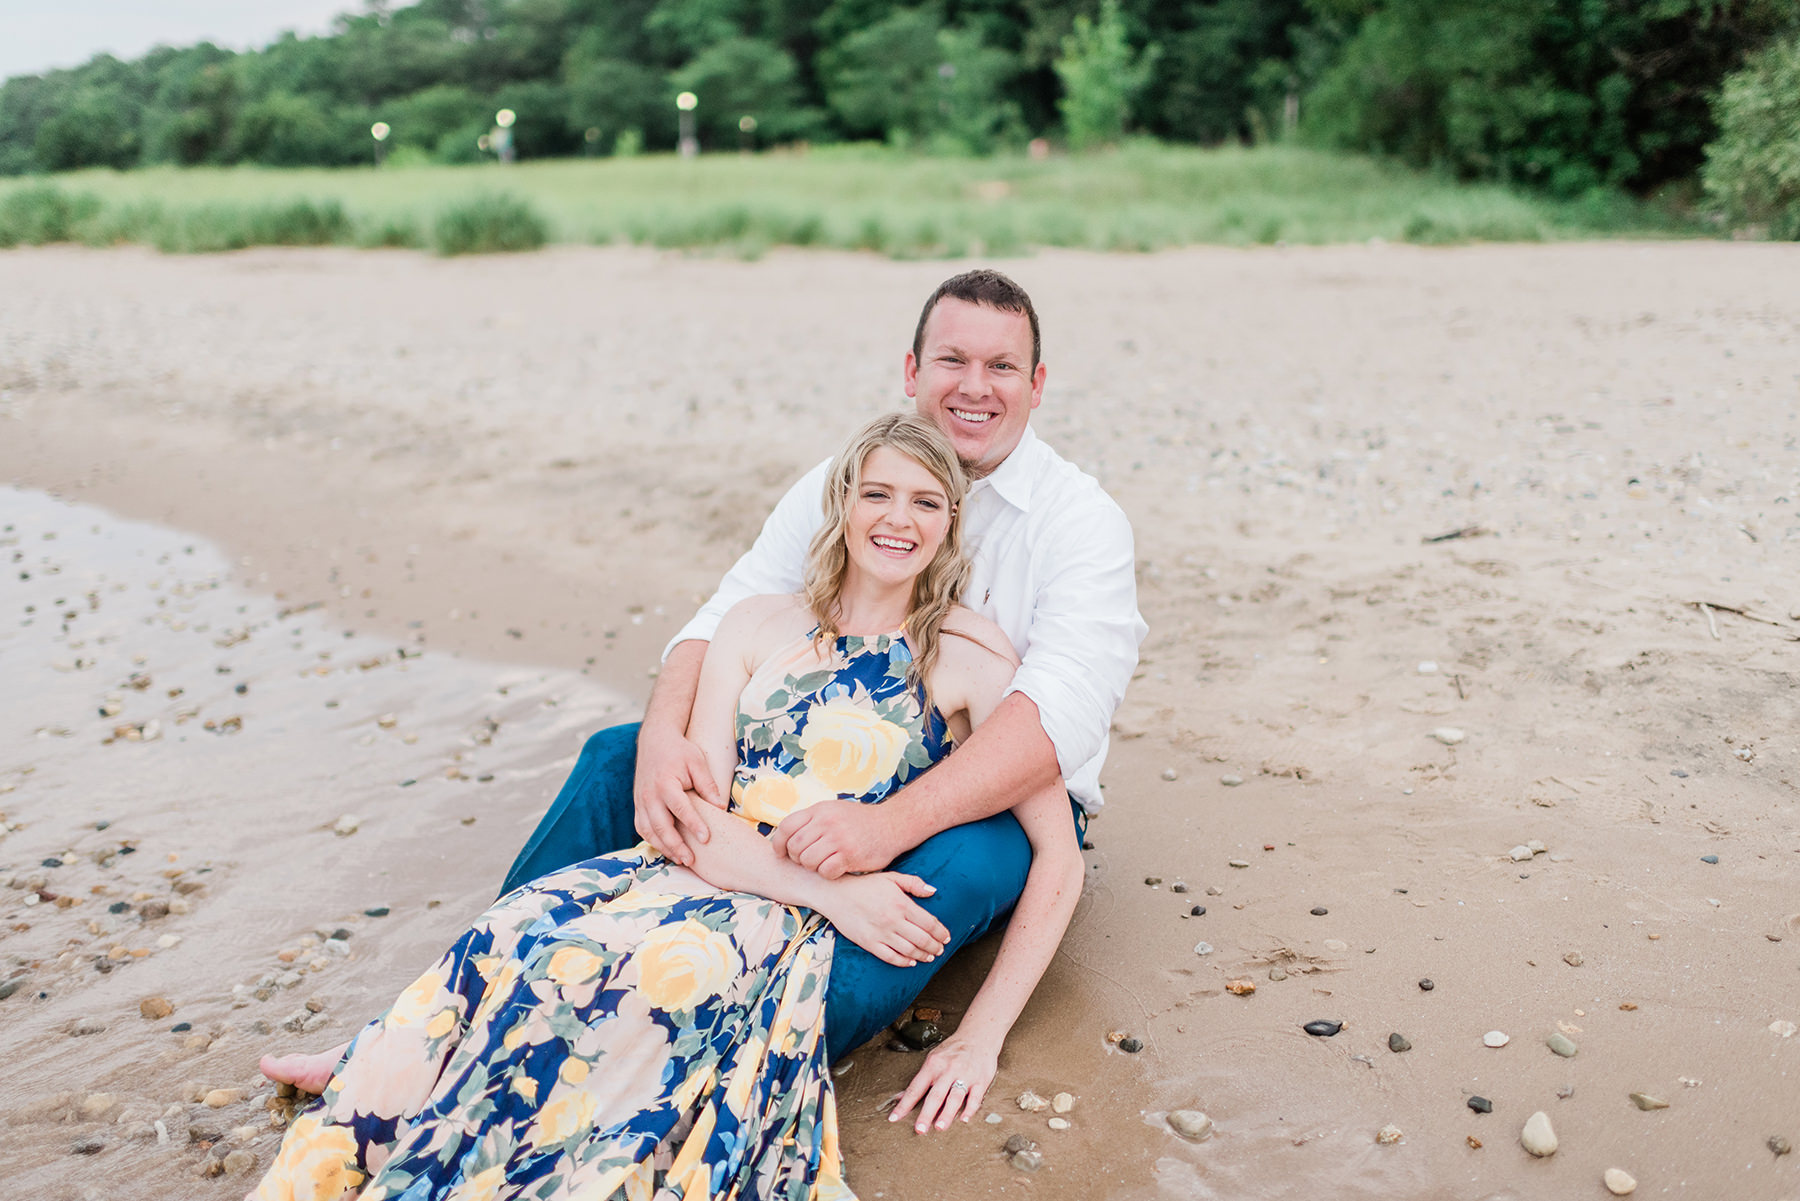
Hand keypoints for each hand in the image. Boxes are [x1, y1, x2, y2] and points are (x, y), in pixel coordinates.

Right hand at [631, 724, 723, 866]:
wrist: (655, 740)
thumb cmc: (679, 751)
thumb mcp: (697, 762)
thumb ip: (707, 784)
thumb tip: (720, 807)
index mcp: (665, 783)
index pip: (680, 809)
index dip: (693, 825)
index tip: (706, 838)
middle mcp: (650, 795)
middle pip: (661, 826)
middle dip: (676, 846)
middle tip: (691, 860)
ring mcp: (641, 801)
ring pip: (649, 831)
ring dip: (663, 848)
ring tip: (680, 859)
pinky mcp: (638, 805)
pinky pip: (641, 828)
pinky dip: (652, 841)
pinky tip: (666, 849)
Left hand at [771, 800, 897, 878]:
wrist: (892, 824)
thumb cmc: (859, 821)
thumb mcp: (834, 810)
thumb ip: (812, 820)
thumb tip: (785, 836)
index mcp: (820, 810)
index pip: (787, 826)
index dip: (779, 843)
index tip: (781, 853)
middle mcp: (827, 822)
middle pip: (795, 847)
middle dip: (797, 858)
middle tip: (808, 860)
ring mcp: (839, 838)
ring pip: (808, 861)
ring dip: (812, 867)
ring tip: (823, 863)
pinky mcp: (850, 855)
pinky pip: (826, 871)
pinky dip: (827, 873)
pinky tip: (836, 868)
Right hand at [820, 873, 947, 967]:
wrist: (837, 893)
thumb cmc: (865, 884)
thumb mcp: (891, 878)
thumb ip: (914, 883)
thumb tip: (933, 891)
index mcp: (901, 904)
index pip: (929, 923)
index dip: (941, 932)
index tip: (946, 937)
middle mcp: (893, 920)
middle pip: (922, 939)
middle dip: (935, 946)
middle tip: (941, 950)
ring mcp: (881, 933)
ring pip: (909, 950)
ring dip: (923, 955)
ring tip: (930, 956)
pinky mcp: (869, 943)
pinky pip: (890, 957)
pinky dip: (903, 962)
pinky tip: (911, 962)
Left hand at [890, 1032, 998, 1132]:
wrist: (978, 1036)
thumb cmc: (952, 1051)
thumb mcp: (933, 1059)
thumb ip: (919, 1080)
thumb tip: (899, 1097)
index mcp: (933, 1065)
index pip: (916, 1088)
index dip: (904, 1104)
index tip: (894, 1118)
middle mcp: (948, 1070)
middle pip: (935, 1094)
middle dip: (926, 1113)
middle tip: (919, 1129)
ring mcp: (965, 1075)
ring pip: (954, 1097)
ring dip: (947, 1113)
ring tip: (939, 1127)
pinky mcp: (980, 1080)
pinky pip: (975, 1097)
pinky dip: (970, 1109)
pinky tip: (964, 1119)